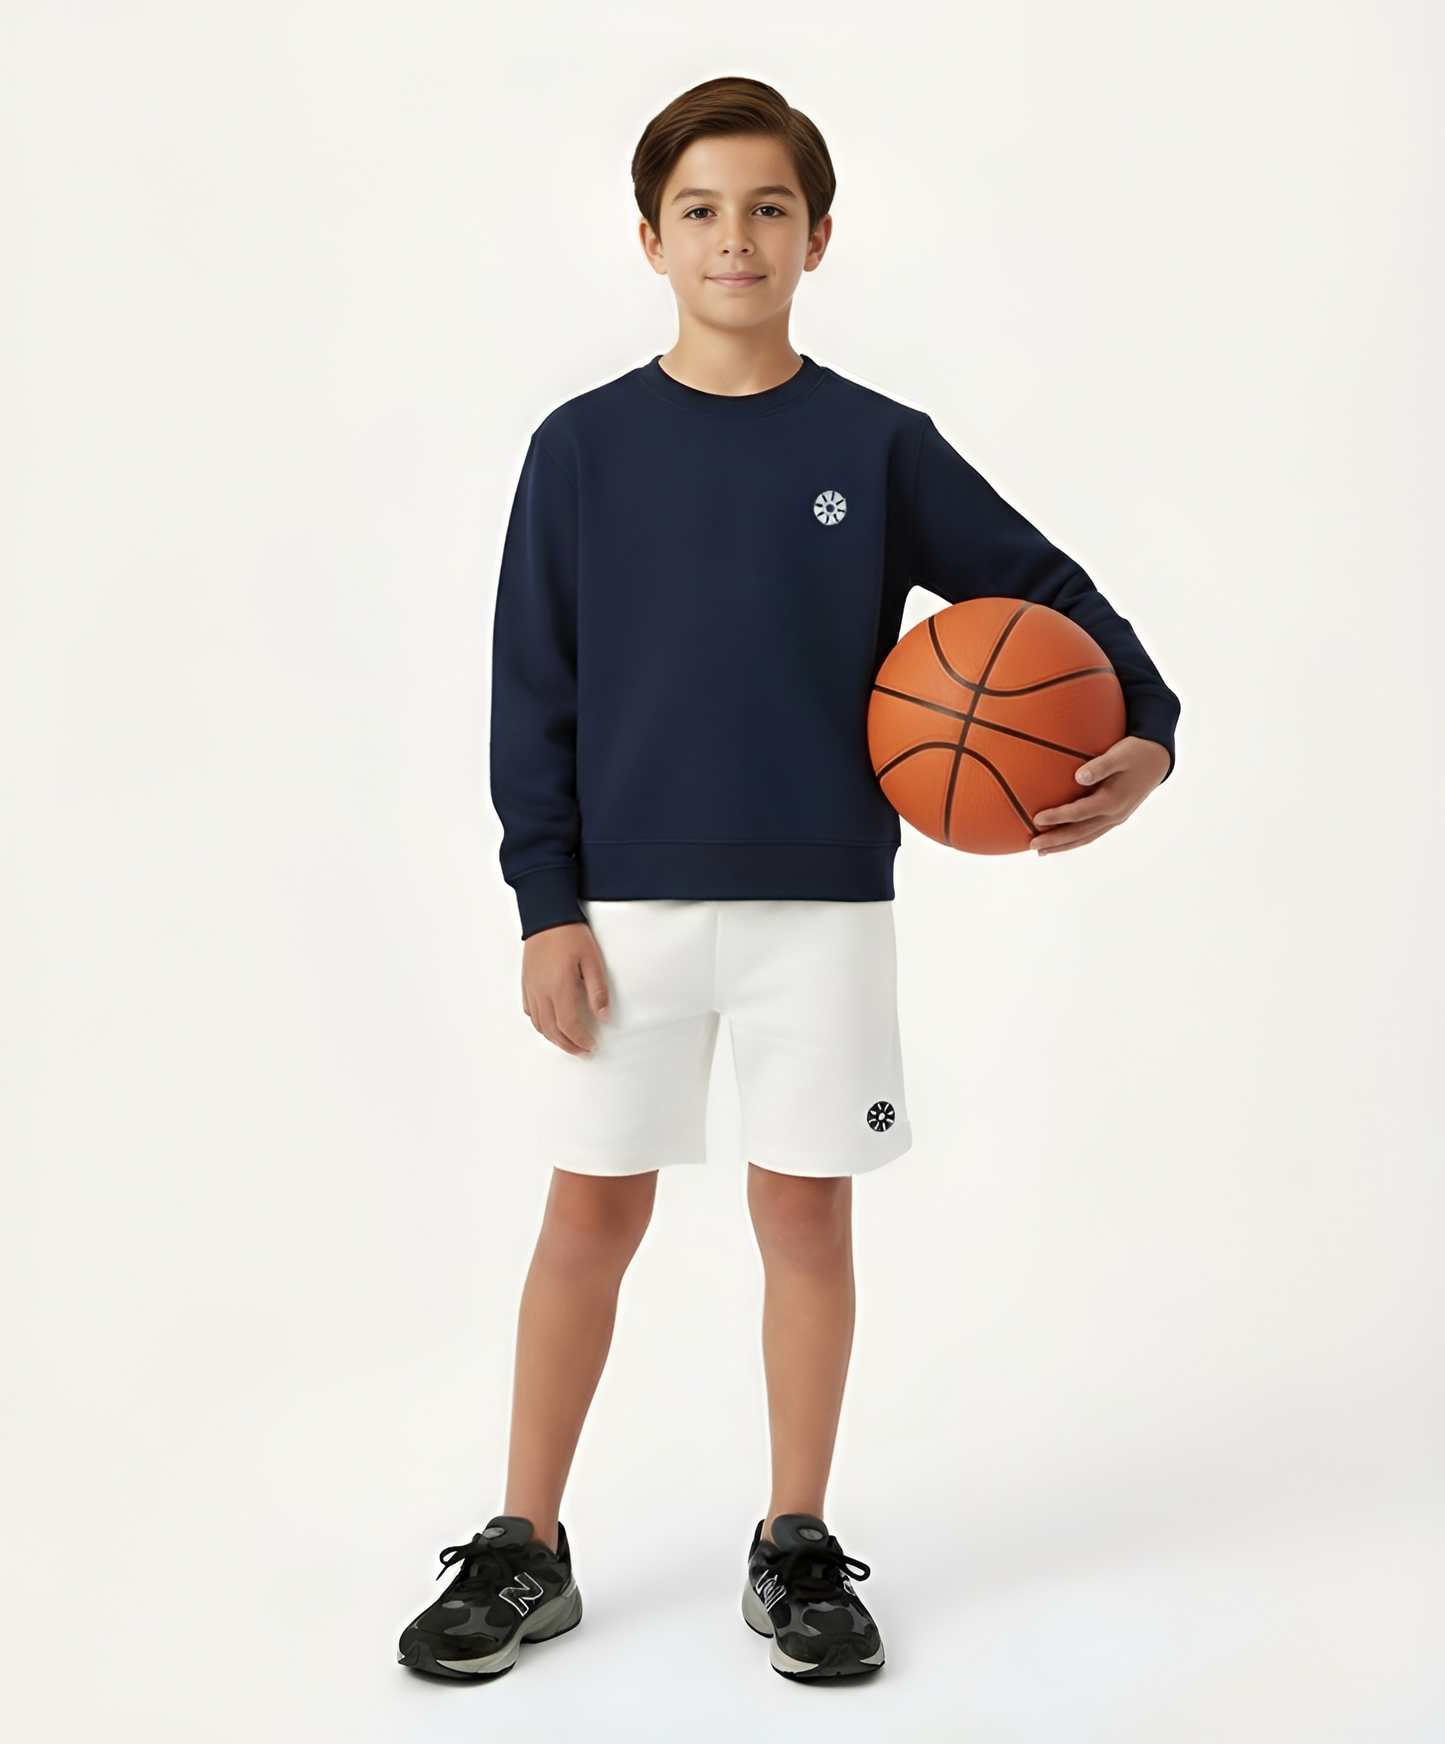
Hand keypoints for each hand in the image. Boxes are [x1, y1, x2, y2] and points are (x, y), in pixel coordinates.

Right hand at [521, 921, 610, 1054]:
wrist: (547, 915)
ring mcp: (531, 988)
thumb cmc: (570, 934)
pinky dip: (541, 1025)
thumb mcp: (592, 960)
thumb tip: (603, 1016)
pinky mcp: (526, 983)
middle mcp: (541, 992)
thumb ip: (598, 991)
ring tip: (569, 1044)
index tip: (592, 1045)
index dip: (582, 1040)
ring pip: (539, 1025)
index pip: (569, 1025)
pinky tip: (550, 1026)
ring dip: (554, 1039)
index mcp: (559, 988)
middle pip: (552, 1031)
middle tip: (583, 1052)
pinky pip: (530, 1012)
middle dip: (569, 1046)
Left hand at [1031, 735, 1170, 854]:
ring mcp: (1116, 819)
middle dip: (1055, 841)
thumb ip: (1101, 766)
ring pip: (1086, 837)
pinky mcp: (1116, 818)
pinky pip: (1092, 834)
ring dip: (1063, 846)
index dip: (1058, 817)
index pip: (1079, 813)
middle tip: (1032, 845)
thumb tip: (1079, 776)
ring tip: (1042, 852)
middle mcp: (1114, 814)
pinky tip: (1062, 842)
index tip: (1036, 819)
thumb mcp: (1120, 753)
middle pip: (1080, 833)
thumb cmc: (1135, 752)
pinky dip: (1076, 840)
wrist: (1158, 760)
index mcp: (1113, 800)